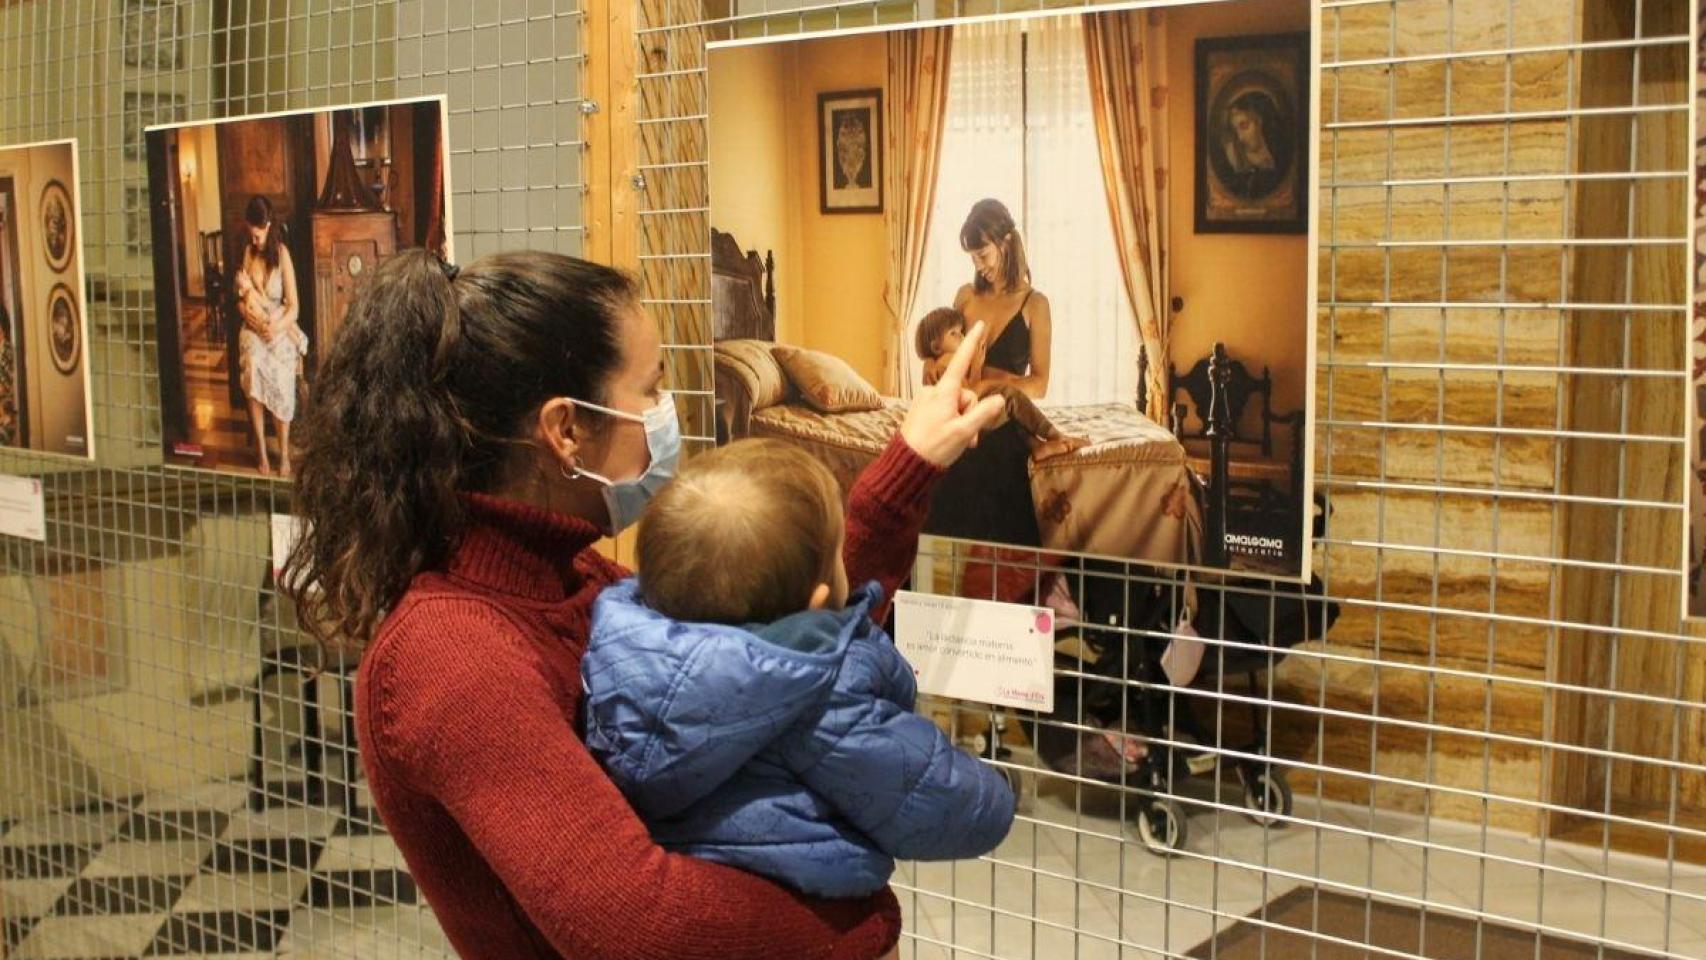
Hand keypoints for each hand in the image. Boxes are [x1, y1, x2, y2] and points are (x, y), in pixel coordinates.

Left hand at [900, 321, 1004, 467]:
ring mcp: (927, 402)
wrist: (907, 465)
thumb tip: (998, 399)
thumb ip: (983, 413)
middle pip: (966, 395)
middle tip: (967, 436)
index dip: (972, 343)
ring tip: (958, 442)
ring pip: (957, 407)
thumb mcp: (964, 431)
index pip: (962, 361)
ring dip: (963, 423)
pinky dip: (952, 425)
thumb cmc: (935, 447)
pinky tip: (948, 440)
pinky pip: (945, 413)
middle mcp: (934, 392)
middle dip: (971, 414)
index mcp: (944, 392)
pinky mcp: (923, 412)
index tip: (980, 324)